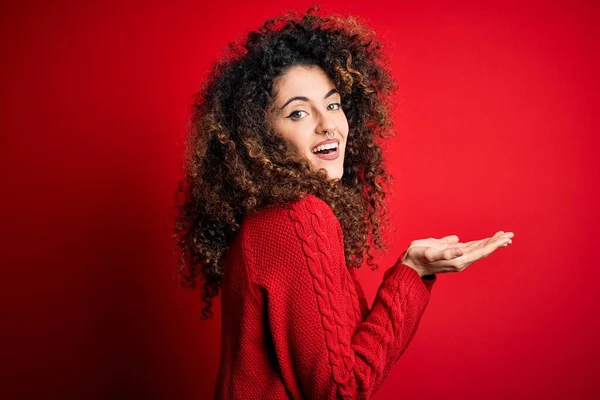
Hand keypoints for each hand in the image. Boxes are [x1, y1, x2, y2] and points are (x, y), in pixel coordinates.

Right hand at [400, 231, 514, 276]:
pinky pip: (472, 247)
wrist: (411, 264)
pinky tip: (488, 240)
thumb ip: (446, 252)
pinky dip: (482, 242)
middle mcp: (461, 259)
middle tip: (510, 234)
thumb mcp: (430, 253)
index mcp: (458, 260)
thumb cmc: (418, 257)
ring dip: (492, 242)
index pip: (480, 251)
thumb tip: (460, 248)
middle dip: (496, 242)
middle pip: (483, 250)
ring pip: (479, 249)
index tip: (504, 238)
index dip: (493, 244)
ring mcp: (458, 256)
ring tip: (504, 236)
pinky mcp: (454, 252)